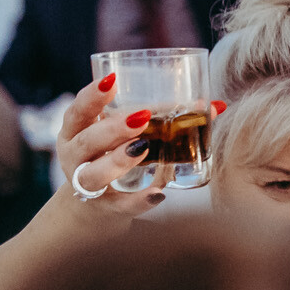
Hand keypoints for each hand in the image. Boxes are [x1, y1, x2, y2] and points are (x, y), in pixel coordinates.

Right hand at [54, 72, 223, 216]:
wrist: (96, 206)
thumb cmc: (113, 157)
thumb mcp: (123, 135)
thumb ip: (159, 118)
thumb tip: (213, 106)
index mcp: (77, 132)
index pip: (78, 112)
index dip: (91, 97)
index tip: (111, 81)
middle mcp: (76, 157)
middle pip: (87, 141)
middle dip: (112, 128)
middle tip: (140, 117)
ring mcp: (87, 185)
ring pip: (95, 174)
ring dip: (118, 159)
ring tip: (142, 148)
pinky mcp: (107, 208)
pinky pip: (122, 204)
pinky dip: (139, 200)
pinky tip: (157, 193)